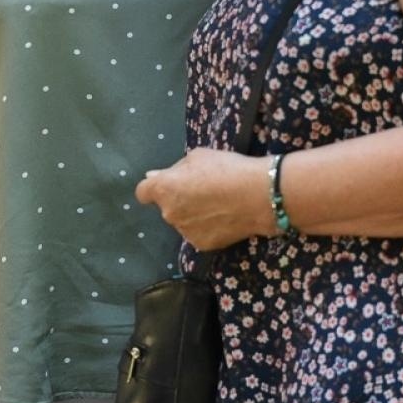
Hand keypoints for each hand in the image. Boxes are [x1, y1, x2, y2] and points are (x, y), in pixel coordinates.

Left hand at [136, 147, 271, 249]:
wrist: (259, 195)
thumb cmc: (226, 168)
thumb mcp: (198, 157)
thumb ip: (174, 170)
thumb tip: (154, 177)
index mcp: (164, 189)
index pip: (143, 193)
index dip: (152, 188)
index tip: (167, 185)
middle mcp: (169, 214)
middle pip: (167, 206)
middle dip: (179, 199)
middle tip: (203, 189)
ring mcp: (185, 232)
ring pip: (184, 221)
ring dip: (193, 214)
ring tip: (218, 204)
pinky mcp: (202, 245)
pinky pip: (199, 233)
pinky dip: (207, 227)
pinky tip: (224, 218)